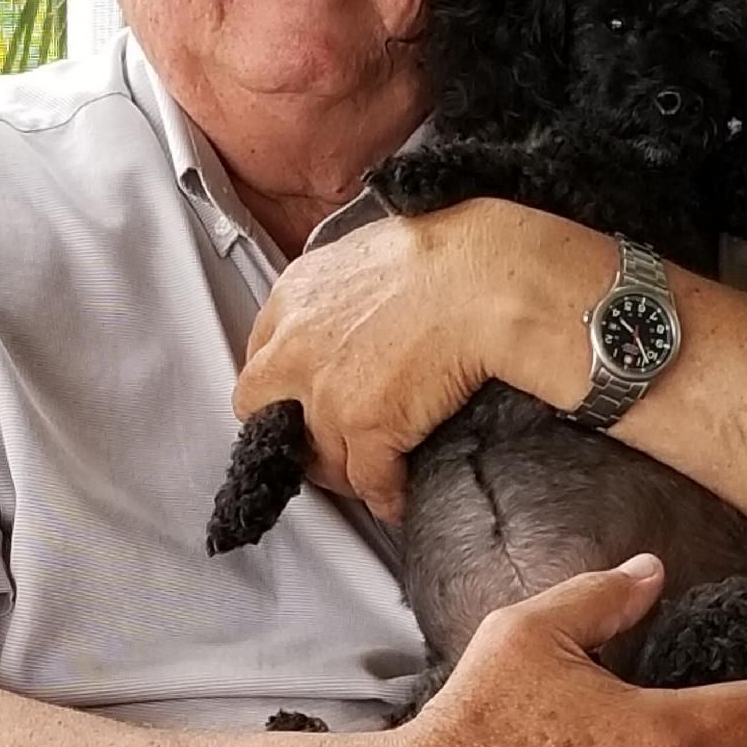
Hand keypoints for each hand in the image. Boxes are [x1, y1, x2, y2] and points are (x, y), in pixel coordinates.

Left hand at [232, 204, 503, 523]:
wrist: (484, 280)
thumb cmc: (448, 254)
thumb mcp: (369, 250)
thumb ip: (342, 288)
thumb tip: (354, 308)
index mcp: (295, 295)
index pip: (262, 354)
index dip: (285, 381)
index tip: (304, 392)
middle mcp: (296, 346)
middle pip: (262, 409)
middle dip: (292, 429)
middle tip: (324, 437)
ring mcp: (326, 392)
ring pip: (320, 456)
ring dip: (345, 468)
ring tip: (370, 472)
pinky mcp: (365, 426)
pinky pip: (370, 481)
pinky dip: (387, 495)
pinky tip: (399, 496)